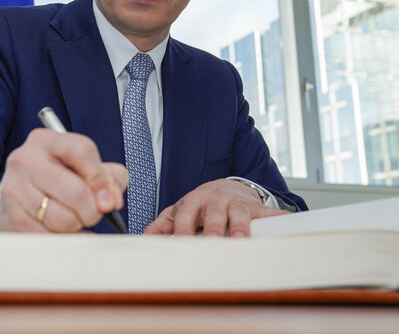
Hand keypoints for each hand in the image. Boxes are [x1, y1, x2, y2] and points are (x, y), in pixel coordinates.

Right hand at [0, 128, 128, 232]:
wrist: (18, 201)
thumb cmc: (57, 182)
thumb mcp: (83, 169)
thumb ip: (109, 178)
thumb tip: (111, 201)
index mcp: (46, 141)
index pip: (82, 150)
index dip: (101, 177)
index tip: (108, 196)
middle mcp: (26, 160)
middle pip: (76, 192)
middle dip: (92, 210)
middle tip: (91, 213)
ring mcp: (15, 189)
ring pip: (64, 219)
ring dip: (77, 226)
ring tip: (72, 219)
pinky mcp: (12, 218)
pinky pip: (52, 238)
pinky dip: (64, 240)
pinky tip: (60, 231)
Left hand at [143, 179, 288, 236]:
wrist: (227, 186)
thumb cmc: (201, 204)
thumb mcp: (180, 209)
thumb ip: (163, 223)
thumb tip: (145, 238)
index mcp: (194, 201)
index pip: (185, 215)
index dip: (182, 230)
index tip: (179, 245)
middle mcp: (216, 200)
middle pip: (214, 217)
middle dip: (212, 231)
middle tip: (211, 246)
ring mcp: (238, 203)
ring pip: (240, 217)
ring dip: (241, 230)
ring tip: (241, 243)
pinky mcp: (257, 209)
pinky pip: (270, 215)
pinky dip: (279, 220)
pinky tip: (288, 225)